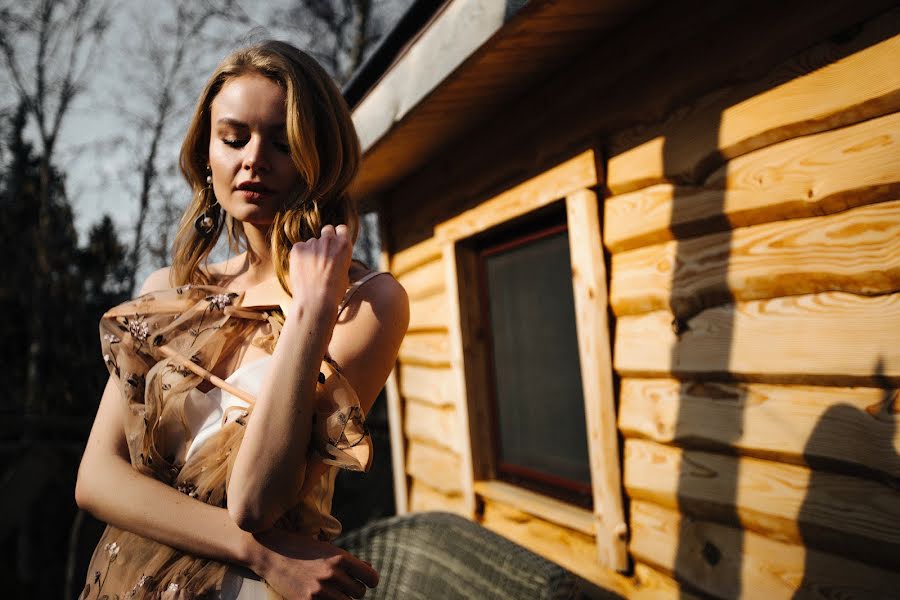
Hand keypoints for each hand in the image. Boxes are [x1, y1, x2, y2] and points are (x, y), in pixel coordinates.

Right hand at [251, 528, 378, 598]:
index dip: (370, 580)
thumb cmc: (301, 548)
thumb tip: (369, 569)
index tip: (366, 581)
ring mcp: (320, 590)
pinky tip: (323, 596)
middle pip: (360, 593)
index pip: (371, 577)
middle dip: (354, 590)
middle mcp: (332, 574)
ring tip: (333, 591)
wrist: (270, 552)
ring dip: (343, 598)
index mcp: (340, 558)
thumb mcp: (327, 549)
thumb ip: (348, 561)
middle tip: (344, 585)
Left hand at [289, 224, 352, 311]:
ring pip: (312, 242)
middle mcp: (329, 240)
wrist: (315, 301)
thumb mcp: (344, 273)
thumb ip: (339, 259)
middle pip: (327, 230)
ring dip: (312, 251)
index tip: (335, 244)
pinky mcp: (298, 249)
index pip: (341, 229)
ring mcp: (312, 243)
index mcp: (344, 245)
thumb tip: (334, 256)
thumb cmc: (333, 292)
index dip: (338, 236)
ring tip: (311, 270)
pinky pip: (300, 248)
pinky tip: (303, 270)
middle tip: (323, 254)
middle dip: (326, 239)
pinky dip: (301, 256)